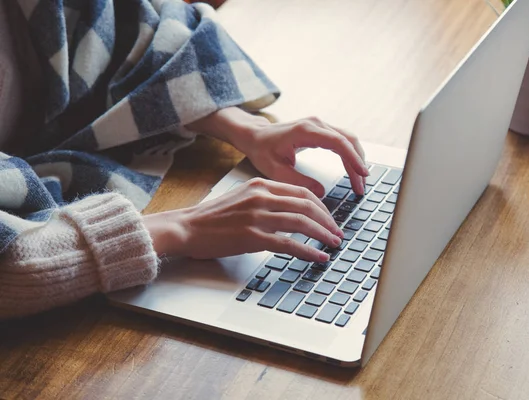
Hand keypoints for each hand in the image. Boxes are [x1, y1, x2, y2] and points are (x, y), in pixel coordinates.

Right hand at [144, 178, 344, 260]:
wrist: (186, 227)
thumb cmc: (212, 217)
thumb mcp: (242, 197)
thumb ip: (266, 199)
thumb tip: (292, 210)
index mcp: (260, 185)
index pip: (301, 192)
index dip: (321, 206)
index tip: (330, 218)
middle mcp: (261, 197)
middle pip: (307, 205)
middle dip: (327, 220)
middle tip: (337, 232)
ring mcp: (257, 216)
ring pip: (302, 222)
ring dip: (323, 234)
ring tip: (334, 244)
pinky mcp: (252, 237)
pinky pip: (289, 244)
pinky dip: (308, 251)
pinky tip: (318, 257)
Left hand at [187, 108, 368, 197]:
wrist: (254, 136)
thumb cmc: (262, 150)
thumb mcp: (274, 170)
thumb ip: (298, 181)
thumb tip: (322, 192)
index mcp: (305, 131)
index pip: (338, 142)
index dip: (353, 159)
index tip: (362, 175)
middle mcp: (315, 124)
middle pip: (348, 140)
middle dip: (358, 164)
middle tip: (361, 187)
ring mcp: (319, 125)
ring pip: (348, 140)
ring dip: (357, 160)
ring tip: (359, 183)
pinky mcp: (321, 130)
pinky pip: (342, 141)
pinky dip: (350, 156)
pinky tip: (353, 171)